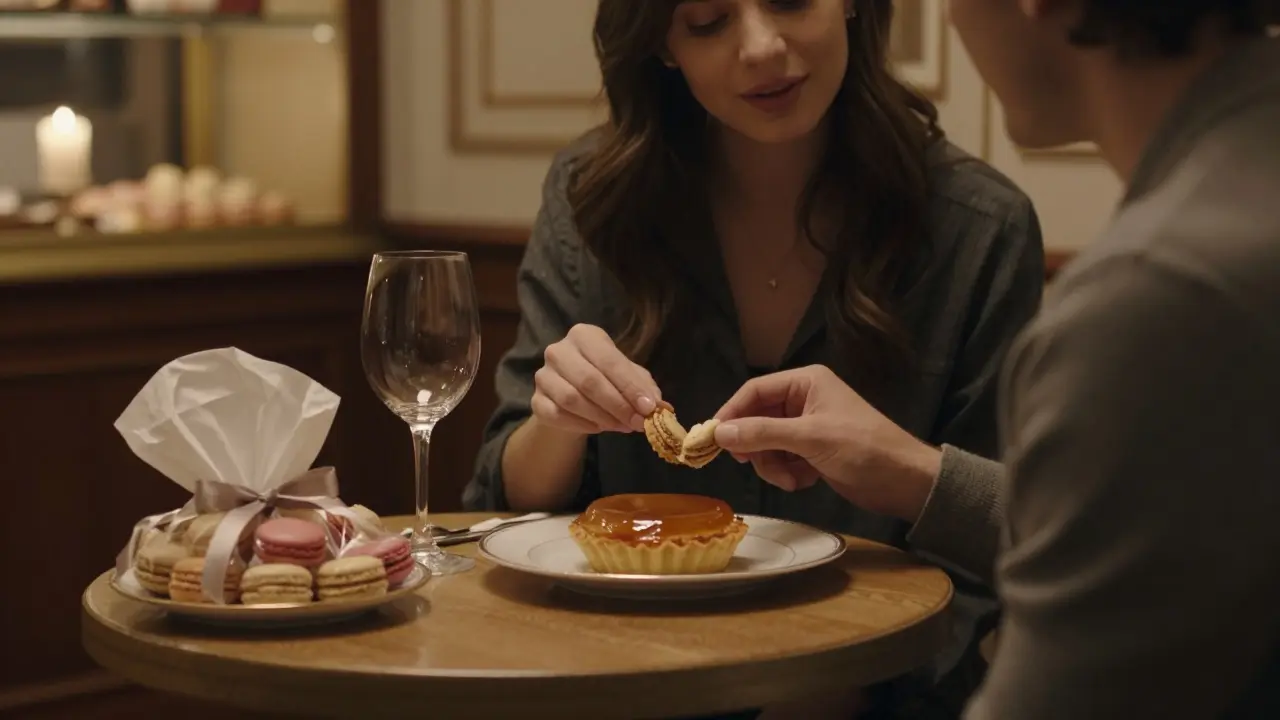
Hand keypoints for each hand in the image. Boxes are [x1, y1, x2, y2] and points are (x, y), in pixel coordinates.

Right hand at [532, 324, 660, 434]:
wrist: (570, 397)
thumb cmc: (605, 380)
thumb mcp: (628, 377)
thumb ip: (644, 387)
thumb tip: (660, 407)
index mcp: (584, 336)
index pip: (609, 360)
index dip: (630, 386)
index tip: (649, 408)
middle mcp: (559, 350)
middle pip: (589, 381)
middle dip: (618, 405)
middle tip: (638, 423)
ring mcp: (543, 375)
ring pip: (571, 399)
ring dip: (601, 417)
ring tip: (622, 426)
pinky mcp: (535, 400)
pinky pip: (557, 416)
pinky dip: (581, 425)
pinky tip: (598, 428)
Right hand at [713, 365, 940, 521]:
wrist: (905, 482)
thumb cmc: (862, 448)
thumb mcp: (809, 438)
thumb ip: (762, 433)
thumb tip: (719, 433)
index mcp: (805, 383)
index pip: (754, 391)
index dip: (731, 413)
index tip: (712, 439)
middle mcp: (804, 400)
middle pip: (757, 419)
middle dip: (756, 446)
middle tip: (750, 464)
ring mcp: (808, 427)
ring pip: (767, 444)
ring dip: (773, 465)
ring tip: (790, 480)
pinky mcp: (813, 451)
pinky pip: (782, 459)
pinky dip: (787, 473)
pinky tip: (804, 481)